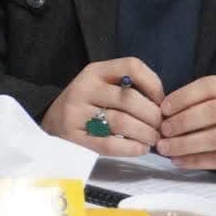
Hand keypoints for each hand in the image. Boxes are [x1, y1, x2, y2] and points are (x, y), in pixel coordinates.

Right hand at [41, 57, 165, 156]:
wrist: (51, 121)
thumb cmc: (87, 103)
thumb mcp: (102, 85)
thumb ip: (129, 88)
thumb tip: (165, 106)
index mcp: (95, 71)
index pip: (131, 66)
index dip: (154, 84)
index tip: (161, 102)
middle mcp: (85, 88)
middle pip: (130, 99)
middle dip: (154, 116)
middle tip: (162, 128)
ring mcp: (77, 113)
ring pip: (121, 122)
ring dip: (145, 134)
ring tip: (153, 140)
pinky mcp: (75, 138)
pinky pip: (110, 144)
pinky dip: (132, 148)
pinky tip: (140, 149)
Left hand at [157, 75, 215, 177]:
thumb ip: (205, 100)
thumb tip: (165, 111)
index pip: (209, 86)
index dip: (183, 96)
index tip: (163, 109)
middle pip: (212, 112)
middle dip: (183, 122)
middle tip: (163, 131)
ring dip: (186, 144)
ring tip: (165, 148)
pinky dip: (197, 161)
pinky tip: (180, 162)